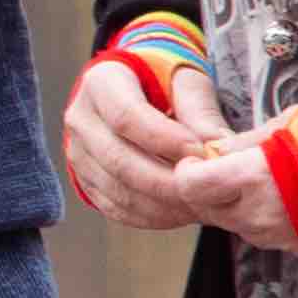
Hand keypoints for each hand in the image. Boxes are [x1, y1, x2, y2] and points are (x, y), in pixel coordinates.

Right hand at [57, 33, 230, 231]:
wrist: (137, 90)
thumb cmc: (165, 80)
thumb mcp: (186, 81)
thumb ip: (201, 113)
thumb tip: (219, 150)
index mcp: (102, 82)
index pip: (125, 117)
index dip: (163, 140)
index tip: (199, 152)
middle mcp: (81, 119)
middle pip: (119, 161)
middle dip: (167, 182)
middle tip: (206, 190)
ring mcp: (78, 154)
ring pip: (118, 191)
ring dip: (164, 205)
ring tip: (202, 204)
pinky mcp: (86, 181)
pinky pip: (117, 209)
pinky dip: (153, 216)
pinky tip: (183, 211)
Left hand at [155, 130, 297, 251]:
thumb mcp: (291, 123)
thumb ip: (245, 140)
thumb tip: (215, 148)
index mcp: (254, 177)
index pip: (188, 185)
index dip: (186, 170)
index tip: (195, 157)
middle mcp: (258, 213)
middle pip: (202, 207)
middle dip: (204, 187)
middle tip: (224, 166)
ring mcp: (277, 235)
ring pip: (229, 222)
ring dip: (231, 203)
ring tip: (260, 178)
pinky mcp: (295, 247)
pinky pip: (260, 233)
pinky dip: (258, 216)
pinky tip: (279, 196)